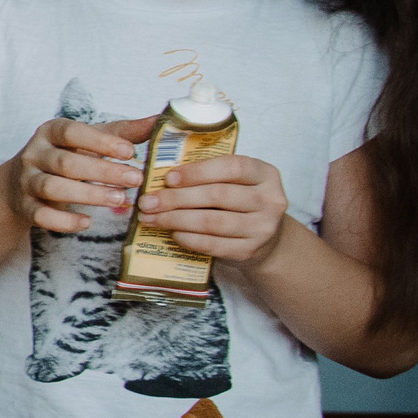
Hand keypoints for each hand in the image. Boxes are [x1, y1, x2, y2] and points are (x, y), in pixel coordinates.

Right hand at [7, 115, 157, 233]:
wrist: (19, 183)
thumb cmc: (65, 157)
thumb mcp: (89, 141)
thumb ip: (122, 133)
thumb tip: (160, 121)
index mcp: (50, 132)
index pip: (72, 132)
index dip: (100, 142)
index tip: (130, 152)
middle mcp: (34, 154)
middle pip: (66, 163)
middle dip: (103, 172)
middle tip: (136, 180)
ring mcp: (27, 181)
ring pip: (53, 188)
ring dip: (88, 195)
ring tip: (120, 200)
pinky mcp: (25, 206)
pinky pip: (42, 215)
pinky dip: (64, 221)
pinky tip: (87, 222)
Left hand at [140, 153, 291, 265]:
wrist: (266, 241)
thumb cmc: (239, 204)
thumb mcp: (234, 183)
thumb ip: (207, 175)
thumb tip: (158, 174)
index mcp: (265, 174)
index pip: (232, 167)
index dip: (198, 172)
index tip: (168, 178)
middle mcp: (270, 200)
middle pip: (218, 195)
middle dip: (176, 198)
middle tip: (147, 201)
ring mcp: (262, 228)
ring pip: (212, 221)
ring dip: (175, 219)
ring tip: (150, 218)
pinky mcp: (249, 251)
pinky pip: (212, 244)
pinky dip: (188, 238)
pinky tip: (172, 233)